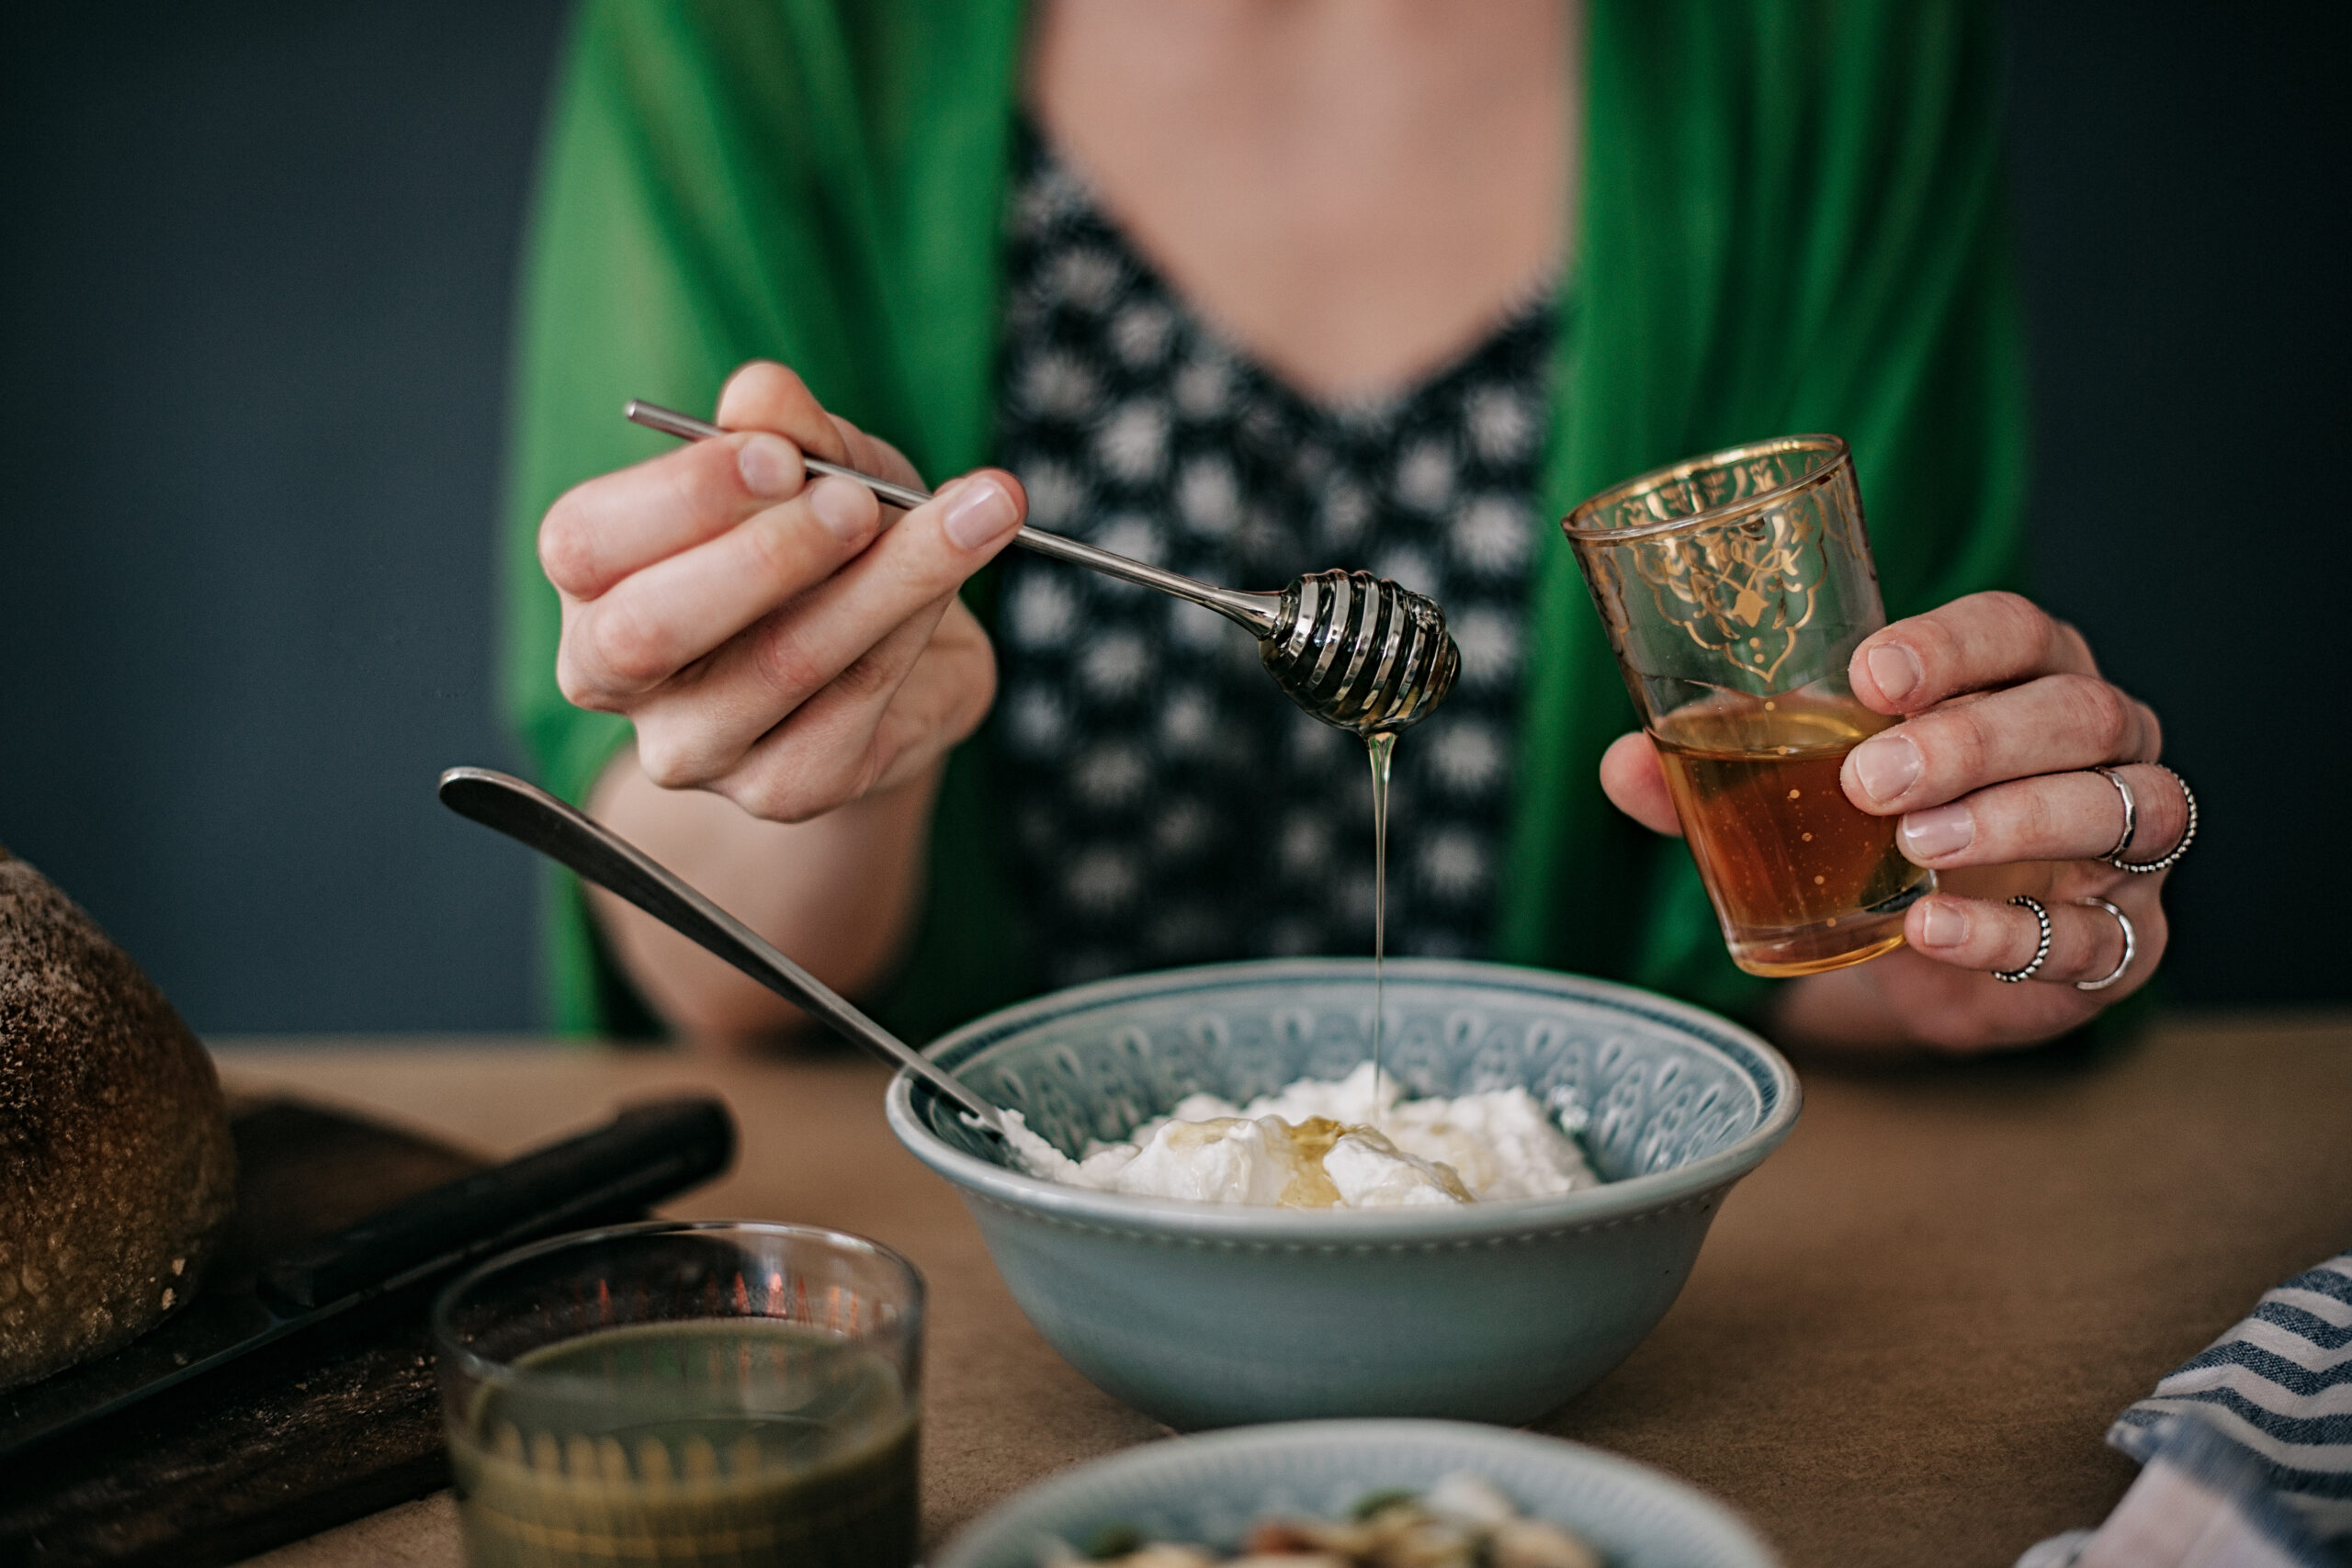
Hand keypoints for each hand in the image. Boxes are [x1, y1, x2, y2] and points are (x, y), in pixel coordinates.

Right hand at [540, 361, 1025, 820]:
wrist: (899, 665)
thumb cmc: (832, 551)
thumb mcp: (819, 469)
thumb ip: (789, 432)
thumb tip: (762, 393)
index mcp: (594, 580)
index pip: (586, 543)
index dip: (683, 495)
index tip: (782, 453)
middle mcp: (617, 675)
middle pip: (650, 629)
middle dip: (765, 556)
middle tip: (860, 501)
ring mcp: (695, 746)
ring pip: (779, 665)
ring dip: (884, 582)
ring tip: (971, 516)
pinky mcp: (782, 787)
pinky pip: (853, 704)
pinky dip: (913, 627)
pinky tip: (955, 579)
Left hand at [1600, 591, 2187, 1051]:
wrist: (1939, 952)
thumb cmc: (1885, 831)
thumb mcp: (1800, 792)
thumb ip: (1716, 774)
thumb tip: (1621, 765)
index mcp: (2026, 676)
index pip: (2018, 630)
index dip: (1955, 644)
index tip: (1870, 675)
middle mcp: (2100, 742)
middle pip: (2077, 712)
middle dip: (1973, 739)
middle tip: (1869, 779)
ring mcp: (2126, 842)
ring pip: (2124, 805)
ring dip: (2016, 821)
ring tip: (1916, 844)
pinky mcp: (2123, 939)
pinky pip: (2094, 934)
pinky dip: (2009, 934)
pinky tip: (1933, 931)